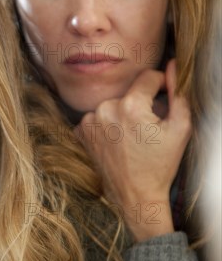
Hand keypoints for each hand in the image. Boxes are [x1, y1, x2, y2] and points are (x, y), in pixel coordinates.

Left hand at [76, 60, 191, 240]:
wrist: (134, 194)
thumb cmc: (160, 164)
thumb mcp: (180, 128)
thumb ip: (178, 93)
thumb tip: (174, 65)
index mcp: (130, 106)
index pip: (148, 76)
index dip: (160, 85)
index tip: (163, 99)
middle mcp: (105, 109)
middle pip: (129, 92)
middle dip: (140, 103)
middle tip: (147, 127)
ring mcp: (89, 121)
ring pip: (112, 104)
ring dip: (121, 113)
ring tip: (131, 137)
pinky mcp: (80, 131)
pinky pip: (98, 117)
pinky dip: (107, 125)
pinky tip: (116, 141)